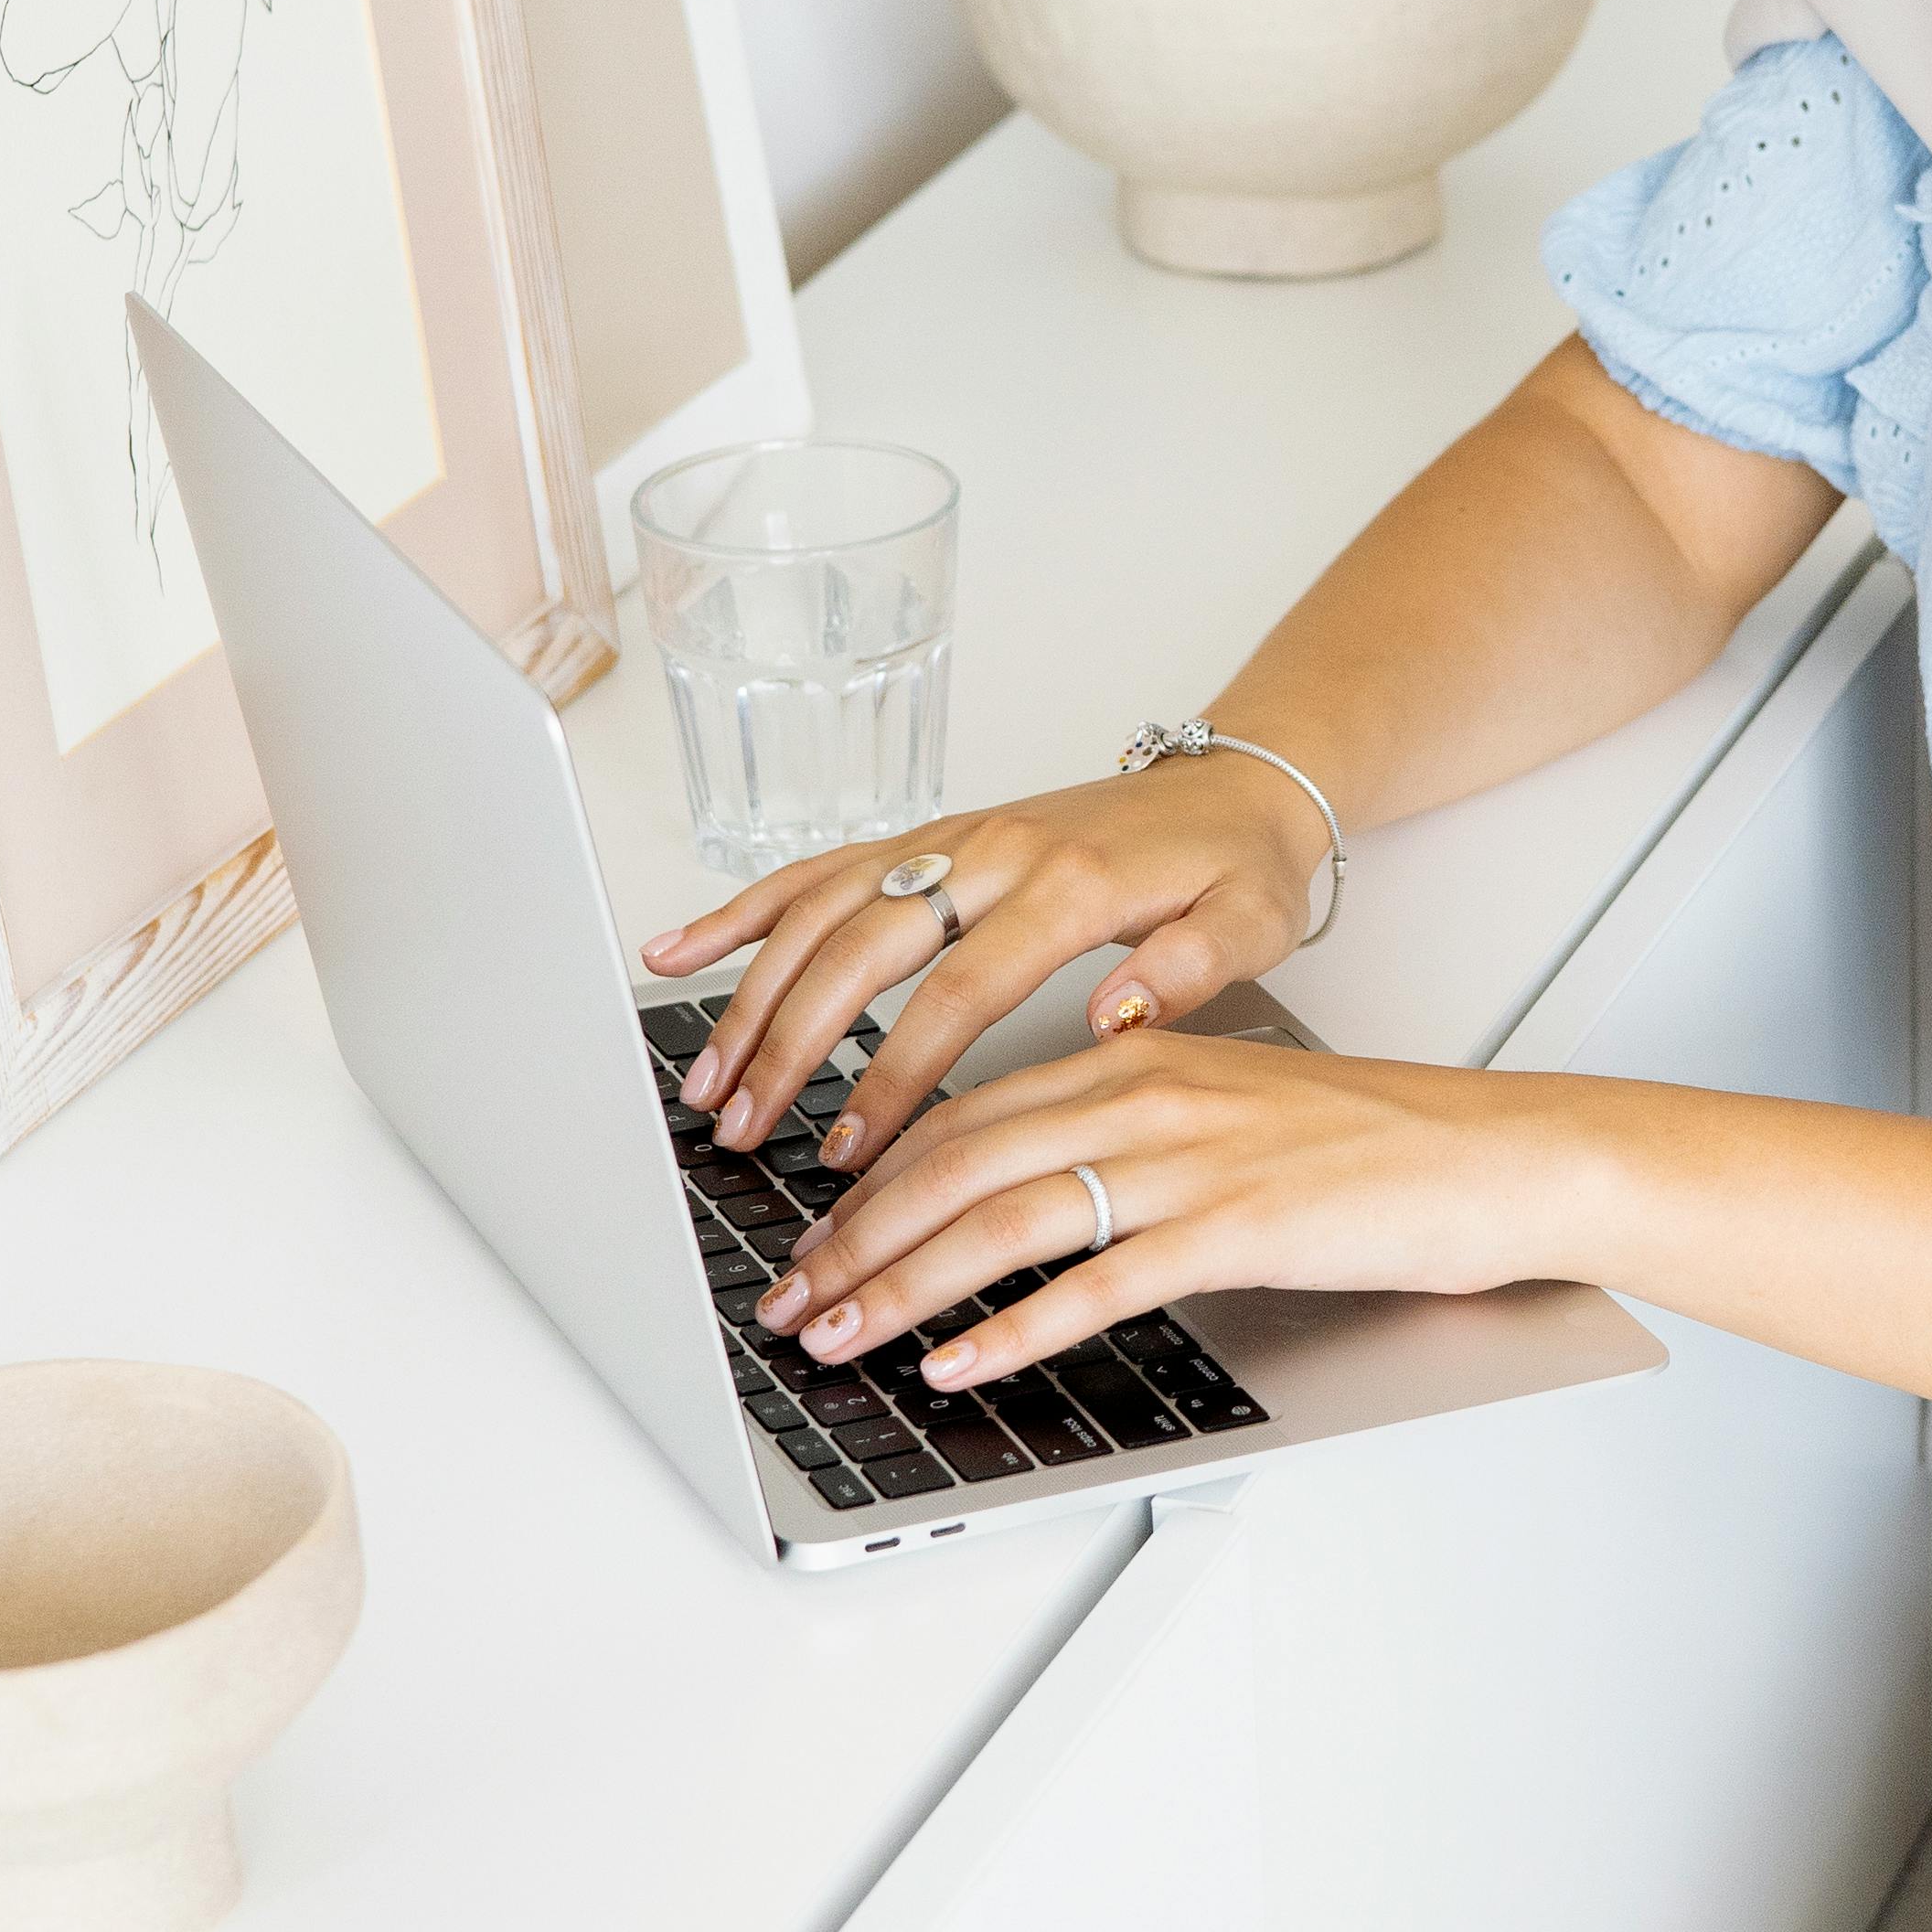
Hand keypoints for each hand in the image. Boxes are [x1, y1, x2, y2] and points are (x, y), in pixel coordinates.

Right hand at [637, 753, 1327, 1159]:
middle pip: (861, 949)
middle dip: (790, 1044)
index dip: (895, 1073)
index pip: (958, 991)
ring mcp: (950, 838)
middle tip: (742, 1127)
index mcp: (1067, 887)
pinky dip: (745, 909)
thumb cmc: (1240, 865)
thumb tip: (1112, 1016)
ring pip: (823, 909)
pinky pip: (820, 868)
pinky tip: (680, 949)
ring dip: (753, 993)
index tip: (853, 1149)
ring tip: (707, 1078)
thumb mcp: (1251, 923)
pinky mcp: (929, 837)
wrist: (1239, 782)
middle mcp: (992, 851)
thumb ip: (1188, 971)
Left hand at [744, 1025, 1604, 1383]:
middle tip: (791, 1302)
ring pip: (1005, 1218)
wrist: (1500, 1155)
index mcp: (1141, 1061)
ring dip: (904, 1286)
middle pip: (958, 1162)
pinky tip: (959, 1365)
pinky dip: (1014, 1329)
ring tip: (840, 1338)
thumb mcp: (1235, 1109)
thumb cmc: (1380, 1145)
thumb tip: (1046, 1182)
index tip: (814, 1239)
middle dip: (856, 1239)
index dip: (873, 1182)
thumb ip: (1138, 1130)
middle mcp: (1149, 1097)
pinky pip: (1097, 1282)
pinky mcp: (1235, 1229)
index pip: (969, 1115)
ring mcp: (1191, 1162)